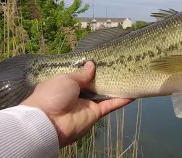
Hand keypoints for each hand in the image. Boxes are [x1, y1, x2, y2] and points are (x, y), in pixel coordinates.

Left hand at [20, 61, 134, 147]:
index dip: (91, 68)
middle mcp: (78, 94)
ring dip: (116, 87)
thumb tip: (92, 65)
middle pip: (95, 84)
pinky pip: (110, 105)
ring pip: (105, 94)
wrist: (48, 121)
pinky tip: (133, 93)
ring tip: (129, 76)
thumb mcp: (66, 78)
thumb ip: (82, 74)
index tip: (104, 59)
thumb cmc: (53, 94)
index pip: (82, 75)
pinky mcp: (96, 113)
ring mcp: (88, 104)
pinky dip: (121, 100)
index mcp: (67, 84)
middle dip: (106, 76)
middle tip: (120, 65)